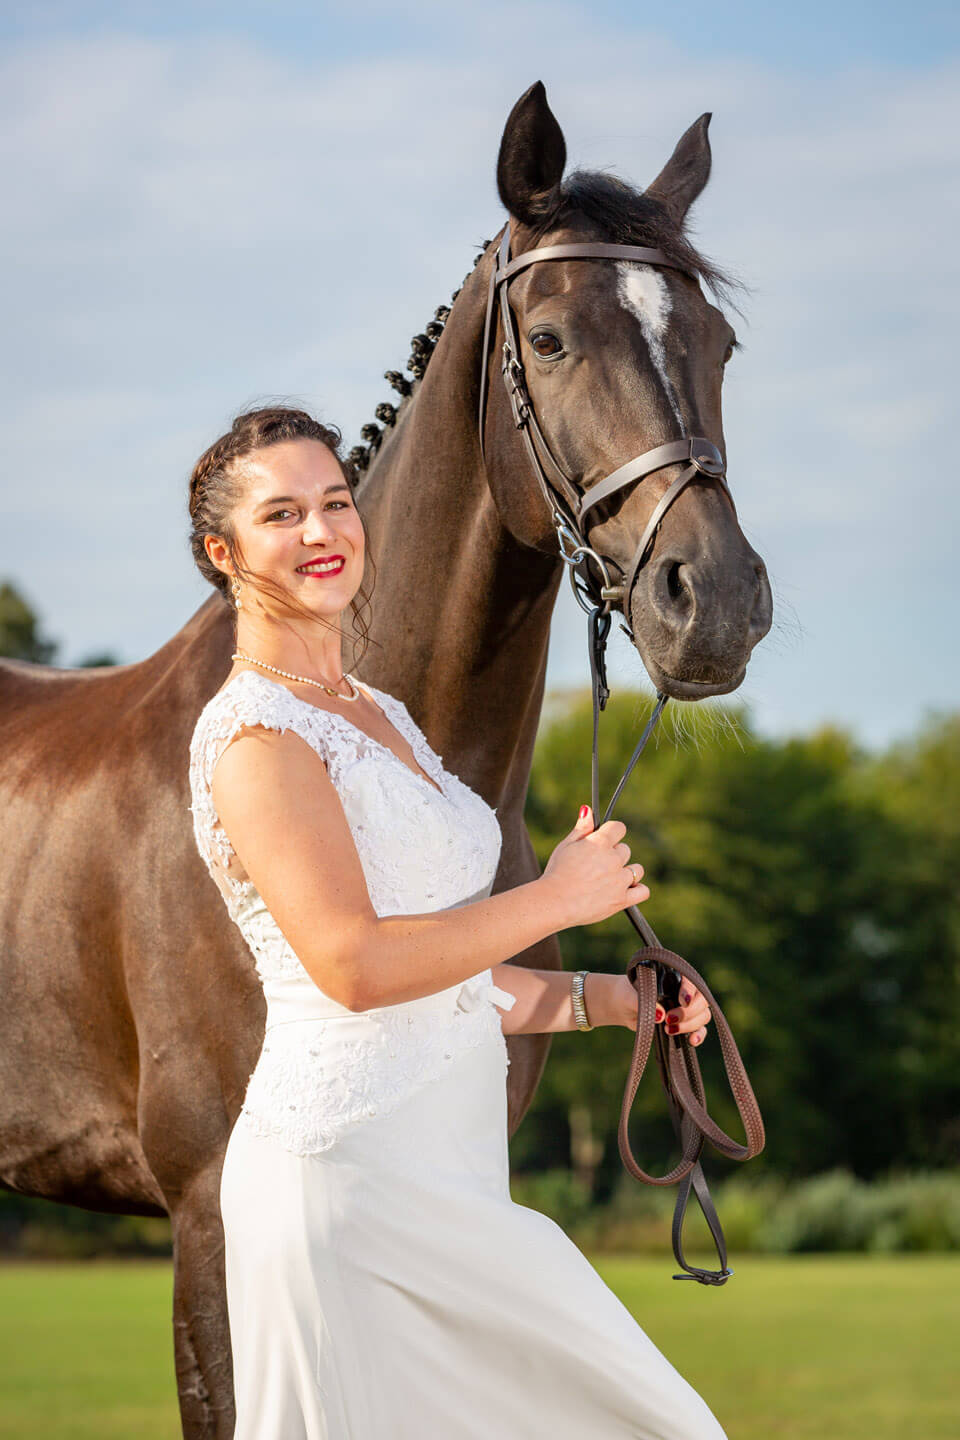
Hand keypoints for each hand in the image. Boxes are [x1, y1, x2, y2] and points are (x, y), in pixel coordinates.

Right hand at [541, 805, 648, 927]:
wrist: (554, 902)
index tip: (605, 840)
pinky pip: (643, 891)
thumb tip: (588, 809)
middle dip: (614, 855)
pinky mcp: (621, 900)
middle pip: (625, 850)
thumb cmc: (556, 873)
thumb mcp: (565, 846)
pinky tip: (625, 890)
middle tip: (596, 866)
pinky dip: (637, 890)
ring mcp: (619, 881)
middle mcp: (613, 860)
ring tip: (609, 879)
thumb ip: (581, 828)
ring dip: (626, 872)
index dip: (611, 833)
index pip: (619, 828)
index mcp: (600, 843)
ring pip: (637, 870)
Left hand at [609, 973, 711, 1045]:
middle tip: (669, 1019)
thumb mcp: (630, 996)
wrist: (623, 1006)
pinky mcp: (685, 1024)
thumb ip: (643, 1002)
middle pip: (701, 1001)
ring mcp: (687, 1008)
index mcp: (674, 976)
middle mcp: (684, 991)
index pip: (690, 982)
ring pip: (702, 1016)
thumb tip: (660, 1016)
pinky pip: (699, 1030)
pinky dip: (698, 1036)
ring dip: (690, 1025)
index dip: (689, 992)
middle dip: (688, 1012)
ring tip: (669, 1029)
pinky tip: (691, 1041)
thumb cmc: (627, 994)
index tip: (682, 1001)